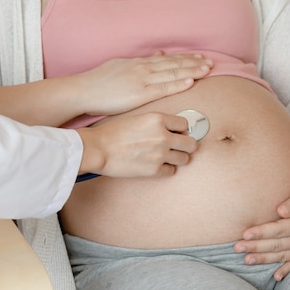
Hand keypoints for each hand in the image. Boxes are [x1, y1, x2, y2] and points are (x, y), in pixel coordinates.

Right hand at [73, 52, 211, 115]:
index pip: (166, 60)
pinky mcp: (139, 94)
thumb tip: (148, 60)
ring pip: (172, 73)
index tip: (198, 58)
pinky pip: (162, 88)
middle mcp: (142, 68)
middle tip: (211, 62)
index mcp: (137, 63)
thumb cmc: (96, 83)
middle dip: (193, 63)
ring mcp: (141, 80)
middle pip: (173, 64)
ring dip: (191, 71)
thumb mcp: (116, 67)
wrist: (83, 90)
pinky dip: (178, 84)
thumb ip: (135, 64)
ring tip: (207, 70)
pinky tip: (191, 81)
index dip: (184, 59)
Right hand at [77, 112, 197, 177]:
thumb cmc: (112, 132)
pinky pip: (171, 171)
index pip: (184, 125)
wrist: (98, 149)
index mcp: (158, 119)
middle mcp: (163, 136)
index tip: (177, 133)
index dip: (181, 130)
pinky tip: (156, 164)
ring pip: (184, 159)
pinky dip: (166, 169)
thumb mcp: (137, 118)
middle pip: (191, 144)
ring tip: (166, 156)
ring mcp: (160, 155)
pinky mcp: (154, 170)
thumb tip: (170, 129)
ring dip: (177, 157)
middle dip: (186, 145)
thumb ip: (156, 122)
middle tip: (178, 147)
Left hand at [234, 182, 289, 280]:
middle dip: (255, 247)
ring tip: (246, 261)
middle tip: (236, 248)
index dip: (261, 232)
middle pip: (277, 244)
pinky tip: (276, 277)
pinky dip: (286, 270)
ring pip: (283, 255)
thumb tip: (280, 210)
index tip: (244, 234)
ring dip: (264, 259)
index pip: (279, 229)